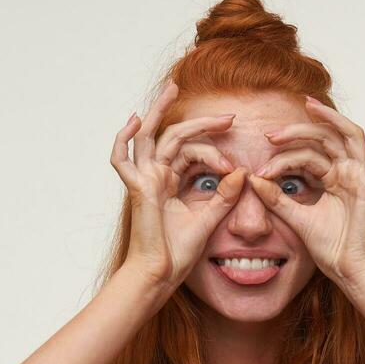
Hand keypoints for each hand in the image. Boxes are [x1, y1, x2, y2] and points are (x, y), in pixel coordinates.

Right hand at [110, 81, 246, 289]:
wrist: (160, 275)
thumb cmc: (178, 254)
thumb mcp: (209, 220)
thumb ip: (224, 197)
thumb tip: (242, 172)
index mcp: (171, 182)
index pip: (192, 151)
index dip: (215, 152)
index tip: (234, 165)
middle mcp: (156, 176)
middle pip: (174, 135)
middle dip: (199, 120)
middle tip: (226, 114)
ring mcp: (144, 180)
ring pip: (151, 137)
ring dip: (160, 111)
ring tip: (172, 88)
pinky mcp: (138, 189)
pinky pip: (122, 159)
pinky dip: (124, 139)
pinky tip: (136, 120)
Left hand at [247, 98, 364, 288]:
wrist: (349, 271)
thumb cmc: (331, 249)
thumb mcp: (297, 218)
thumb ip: (276, 198)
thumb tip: (252, 178)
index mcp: (333, 179)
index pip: (306, 156)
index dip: (282, 159)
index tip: (260, 171)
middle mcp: (348, 172)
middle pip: (323, 139)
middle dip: (296, 132)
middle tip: (271, 135)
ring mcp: (361, 176)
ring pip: (344, 136)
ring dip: (328, 119)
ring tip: (308, 105)